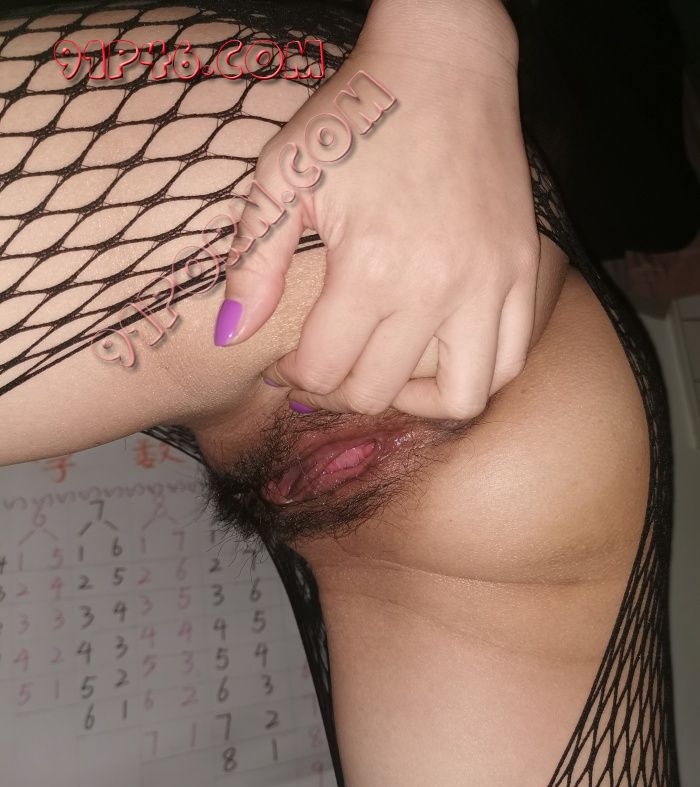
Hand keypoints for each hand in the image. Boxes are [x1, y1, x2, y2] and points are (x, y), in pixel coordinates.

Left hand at [216, 0, 540, 419]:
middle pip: (380, 391)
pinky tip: (442, 356)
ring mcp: (488, 283)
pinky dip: (475, 377)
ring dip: (416, 404)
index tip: (287, 364)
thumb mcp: (285, 174)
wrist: (446, 64)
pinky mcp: (522, 270)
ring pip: (461, 397)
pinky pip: (510, 359)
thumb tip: (231, 337)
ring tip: (391, 377)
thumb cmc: (358, 114)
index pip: (323, 369)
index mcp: (370, 267)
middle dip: (340, 391)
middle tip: (328, 366)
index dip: (293, 377)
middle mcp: (436, 287)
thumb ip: (252, 262)